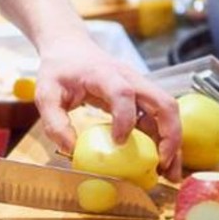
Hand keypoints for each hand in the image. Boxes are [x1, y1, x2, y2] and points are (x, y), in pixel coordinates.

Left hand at [33, 36, 181, 182]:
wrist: (70, 48)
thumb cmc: (60, 69)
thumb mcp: (46, 94)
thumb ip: (54, 122)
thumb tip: (72, 149)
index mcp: (104, 74)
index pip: (123, 92)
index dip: (125, 118)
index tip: (118, 142)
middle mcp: (130, 78)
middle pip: (163, 102)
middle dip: (169, 135)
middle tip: (162, 164)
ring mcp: (139, 86)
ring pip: (167, 112)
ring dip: (172, 142)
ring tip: (169, 172)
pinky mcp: (141, 97)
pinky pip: (158, 118)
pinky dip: (163, 140)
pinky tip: (160, 162)